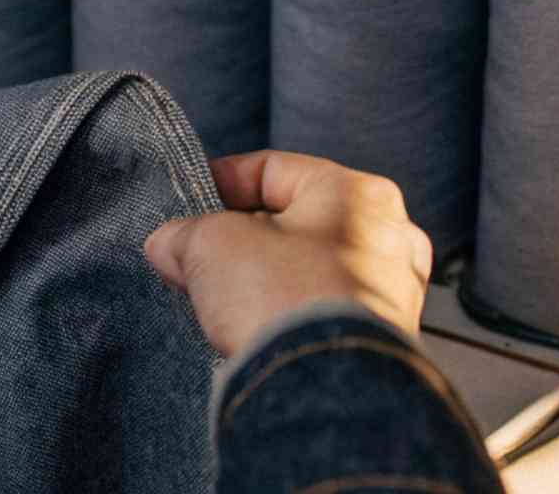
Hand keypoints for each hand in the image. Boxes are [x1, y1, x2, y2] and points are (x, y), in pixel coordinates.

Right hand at [144, 151, 430, 355]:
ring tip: (215, 296)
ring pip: (307, 268)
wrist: (321, 388)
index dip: (220, 181)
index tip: (186, 204)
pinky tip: (249, 328)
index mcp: (356, 192)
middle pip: (292, 221)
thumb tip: (168, 243)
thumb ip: (186, 233)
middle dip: (237, 237)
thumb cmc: (284, 298)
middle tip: (192, 255)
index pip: (273, 169)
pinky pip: (320, 310)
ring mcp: (390, 292)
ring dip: (260, 278)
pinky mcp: (380, 340)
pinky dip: (284, 313)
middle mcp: (388, 237)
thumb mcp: (212, 244)